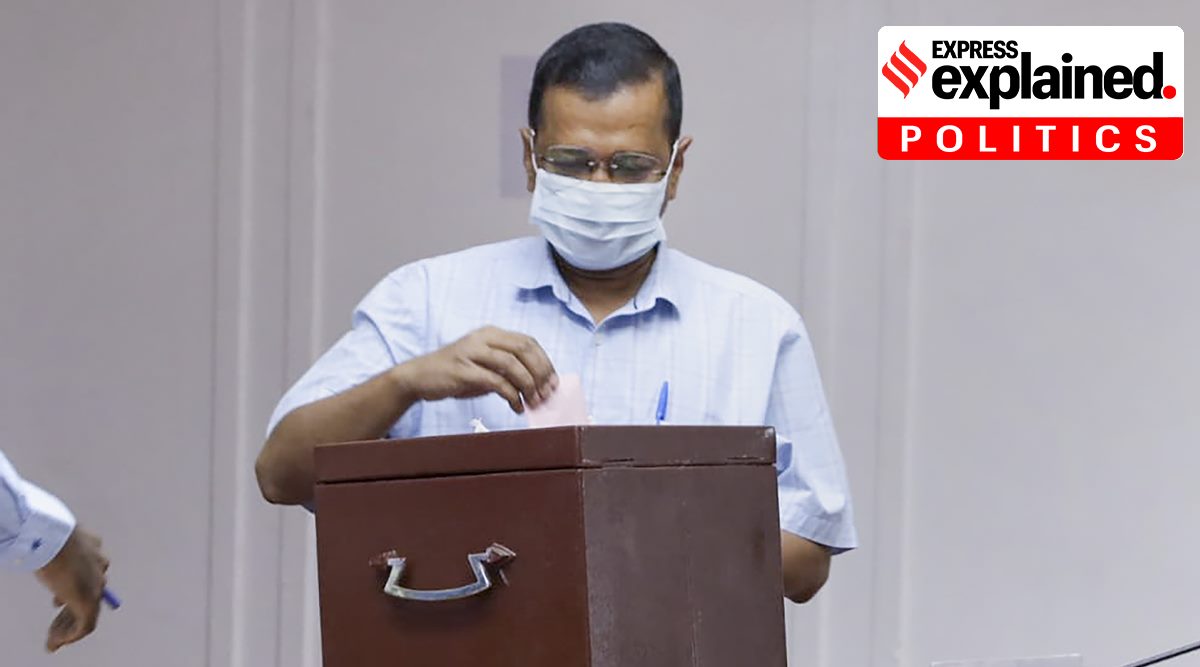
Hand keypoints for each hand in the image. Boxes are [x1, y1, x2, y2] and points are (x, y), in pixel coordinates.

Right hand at [35, 528, 108, 651]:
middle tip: (56, 626)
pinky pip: (86, 625)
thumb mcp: (53, 540)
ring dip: (69, 628)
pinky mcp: (89, 602)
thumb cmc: (47, 535)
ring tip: (54, 639)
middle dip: (70, 612)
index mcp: (94, 549)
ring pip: (87, 612)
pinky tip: (58, 641)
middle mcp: (100, 567)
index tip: (56, 601)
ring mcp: (96, 585)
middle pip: (90, 593)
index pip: (90, 573)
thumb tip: (41, 551)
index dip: (71, 590)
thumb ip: (54, 548)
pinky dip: (72, 635)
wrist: (51, 536)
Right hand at [398, 326, 557, 412]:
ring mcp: (472, 353)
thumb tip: (539, 384)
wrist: (419, 377)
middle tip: (547, 394)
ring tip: (534, 402)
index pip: (528, 342)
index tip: (554, 382)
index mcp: (491, 333)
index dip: (545, 361)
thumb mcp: (484, 364)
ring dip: (528, 385)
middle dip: (540, 373)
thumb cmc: (456, 373)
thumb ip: (508, 369)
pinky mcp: (463, 370)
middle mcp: (483, 338)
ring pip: (512, 364)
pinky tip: (516, 406)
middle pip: (523, 350)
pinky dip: (511, 395)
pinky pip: (495, 381)